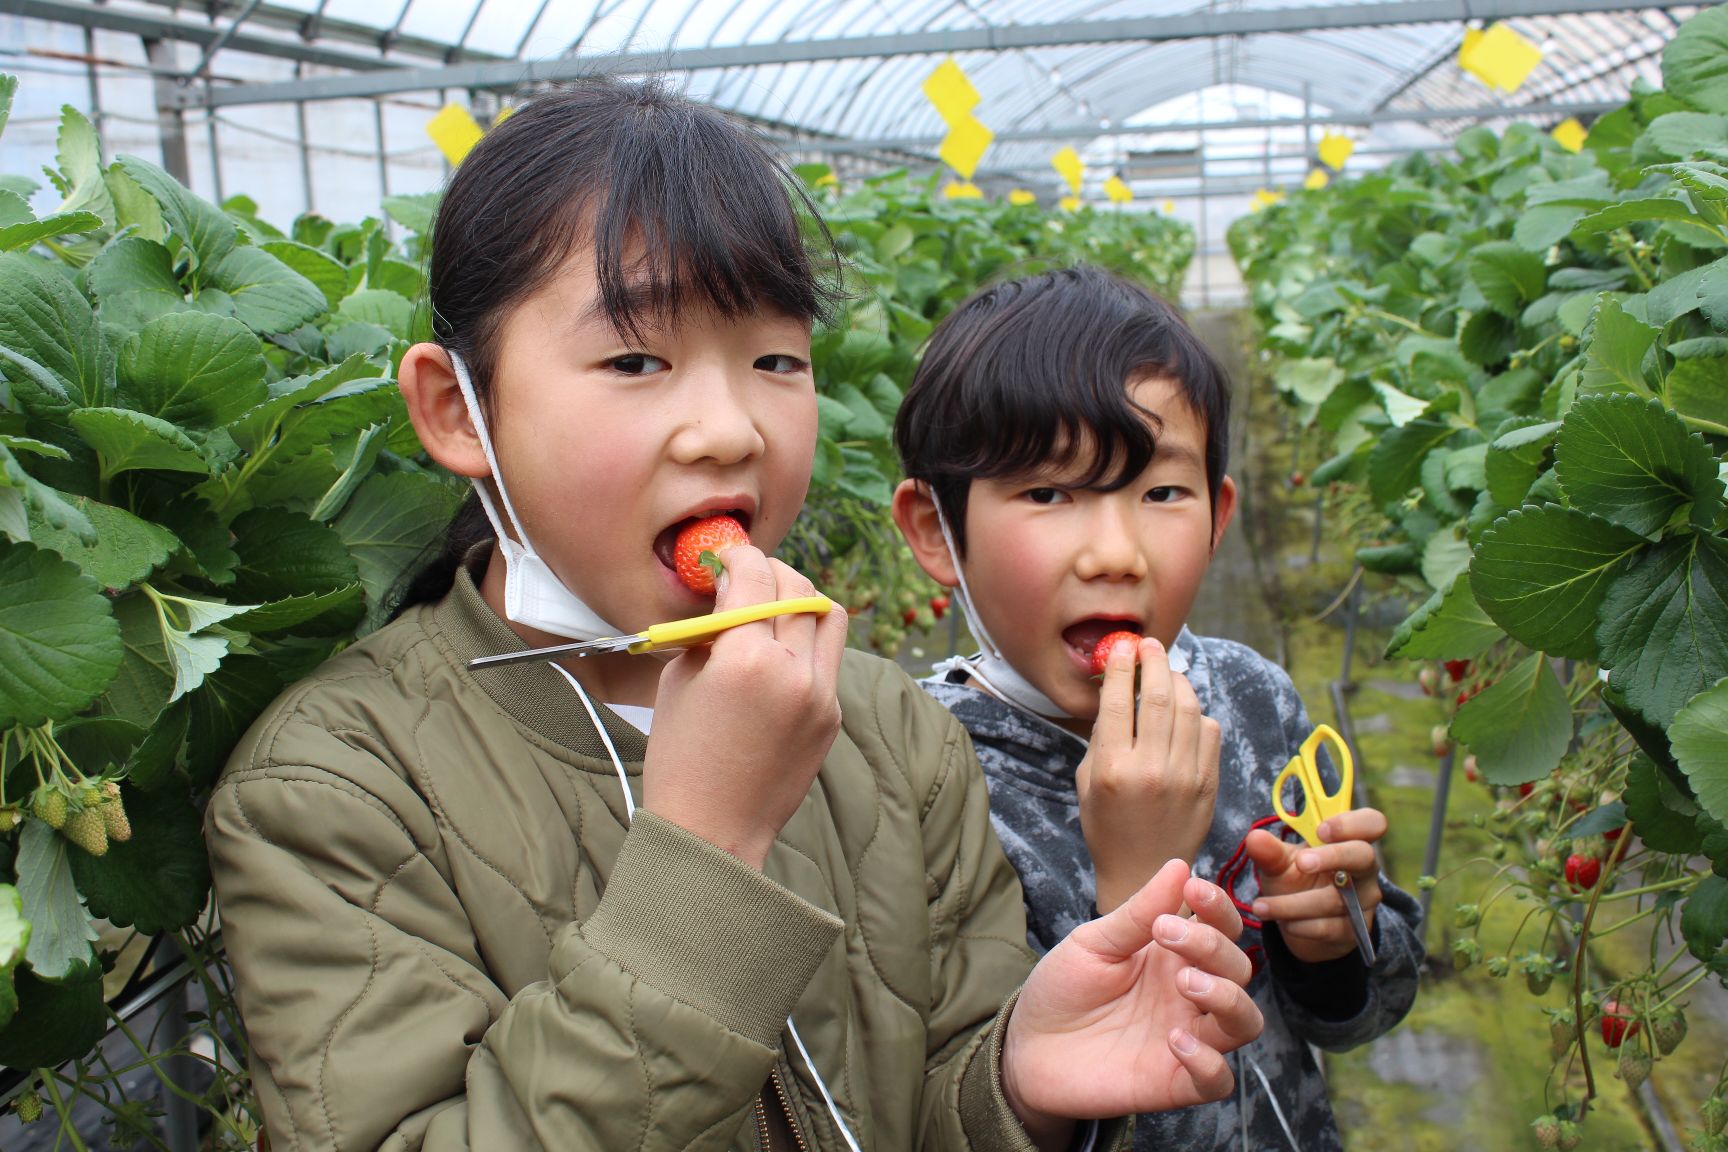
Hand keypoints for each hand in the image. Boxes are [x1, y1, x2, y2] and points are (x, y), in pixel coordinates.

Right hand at [642, 545, 849, 866]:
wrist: (713, 831)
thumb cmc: (681, 757)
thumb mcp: (680, 679)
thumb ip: (711, 629)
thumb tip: (729, 593)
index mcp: (746, 659)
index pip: (755, 576)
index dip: (738, 557)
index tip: (725, 558)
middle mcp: (794, 672)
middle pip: (797, 587)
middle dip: (770, 572)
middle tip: (747, 578)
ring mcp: (821, 696)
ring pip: (829, 615)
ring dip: (801, 600)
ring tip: (771, 609)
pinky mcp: (832, 716)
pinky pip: (829, 657)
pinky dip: (807, 642)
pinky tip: (778, 655)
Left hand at [1002, 860, 1263, 1143]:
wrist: (1028, 1046)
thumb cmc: (1064, 988)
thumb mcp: (1094, 943)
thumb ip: (1138, 913)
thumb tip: (1180, 865)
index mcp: (1175, 956)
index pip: (1222, 928)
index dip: (1219, 907)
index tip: (1192, 890)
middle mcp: (1190, 995)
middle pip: (1239, 968)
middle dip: (1214, 946)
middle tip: (1166, 934)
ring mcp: (1188, 1037)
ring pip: (1245, 1021)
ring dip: (1228, 998)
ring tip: (1185, 983)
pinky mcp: (1175, 1082)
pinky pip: (1219, 1079)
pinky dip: (1209, 1061)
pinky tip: (1175, 1040)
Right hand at [1079, 637, 1220, 912]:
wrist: (1145, 874)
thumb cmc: (1107, 826)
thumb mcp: (1087, 782)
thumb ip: (1101, 737)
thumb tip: (1118, 691)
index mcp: (1114, 769)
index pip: (1120, 701)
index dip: (1122, 666)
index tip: (1121, 646)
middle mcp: (1152, 770)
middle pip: (1160, 696)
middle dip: (1154, 661)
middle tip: (1148, 644)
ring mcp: (1186, 777)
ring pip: (1190, 708)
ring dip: (1178, 681)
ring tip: (1167, 672)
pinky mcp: (1209, 784)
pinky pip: (1209, 731)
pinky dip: (1197, 713)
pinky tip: (1185, 712)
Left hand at [1244, 807, 1386, 963]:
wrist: (1300, 923)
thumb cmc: (1296, 880)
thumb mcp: (1280, 863)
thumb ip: (1270, 851)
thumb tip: (1255, 838)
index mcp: (1350, 840)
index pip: (1371, 822)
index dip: (1351, 823)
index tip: (1320, 830)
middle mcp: (1364, 869)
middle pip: (1365, 856)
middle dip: (1333, 857)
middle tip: (1301, 863)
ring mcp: (1363, 901)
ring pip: (1338, 900)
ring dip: (1293, 904)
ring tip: (1260, 906)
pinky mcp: (1354, 930)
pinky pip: (1330, 928)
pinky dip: (1301, 926)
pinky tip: (1282, 923)